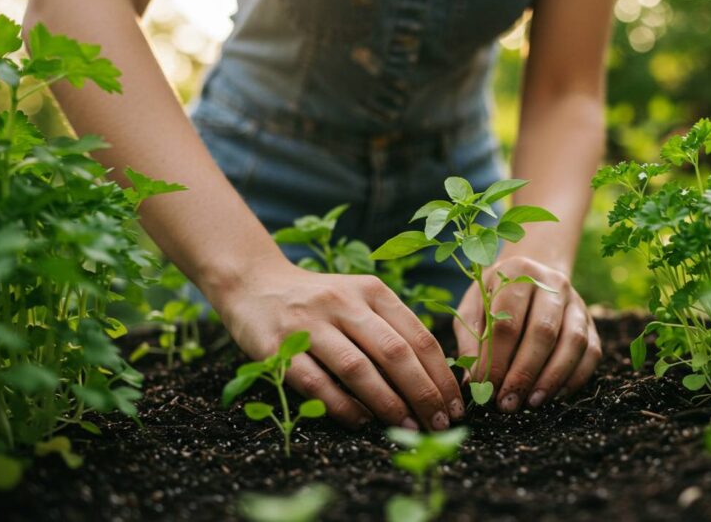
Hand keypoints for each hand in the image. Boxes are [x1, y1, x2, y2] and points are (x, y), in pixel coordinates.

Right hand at [211, 257, 463, 429]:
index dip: (441, 374)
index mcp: (371, 290)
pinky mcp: (278, 348)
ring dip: (387, 403)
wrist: (254, 283)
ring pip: (357, 368)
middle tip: (438, 423)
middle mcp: (342, 302)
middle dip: (422, 393)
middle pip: (394, 353)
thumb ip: (393, 328)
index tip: (455, 405)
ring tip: (407, 427)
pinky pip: (316, 384)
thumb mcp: (361, 299)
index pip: (418, 335)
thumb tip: (435, 379)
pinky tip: (362, 422)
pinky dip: (342, 406)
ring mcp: (308, 324)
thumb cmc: (320, 301)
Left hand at [453, 255, 601, 412]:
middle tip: (508, 403)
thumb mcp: (473, 308)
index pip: (507, 323)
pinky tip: (555, 395)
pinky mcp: (591, 320)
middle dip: (524, 374)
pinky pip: (591, 351)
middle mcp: (552, 283)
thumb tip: (474, 382)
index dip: (497, 360)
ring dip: (552, 378)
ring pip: (573, 342)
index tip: (487, 389)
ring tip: (532, 402)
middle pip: (543, 332)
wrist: (530, 276)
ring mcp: (576, 301)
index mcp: (517, 274)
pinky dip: (575, 377)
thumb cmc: (495, 297)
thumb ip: (470, 341)